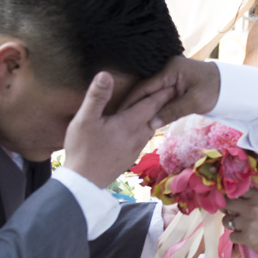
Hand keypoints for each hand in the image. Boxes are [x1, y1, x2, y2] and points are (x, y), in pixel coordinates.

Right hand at [65, 72, 175, 188]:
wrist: (84, 183)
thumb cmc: (82, 149)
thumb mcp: (84, 119)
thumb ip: (97, 96)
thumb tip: (105, 74)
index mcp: (129, 124)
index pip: (151, 103)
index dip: (162, 91)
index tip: (175, 81)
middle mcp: (137, 136)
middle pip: (154, 115)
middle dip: (163, 103)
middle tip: (173, 91)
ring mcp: (135, 148)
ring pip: (149, 128)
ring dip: (155, 116)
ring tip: (158, 107)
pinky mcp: (129, 157)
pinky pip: (142, 138)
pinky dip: (145, 128)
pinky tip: (139, 128)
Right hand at [123, 57, 220, 128]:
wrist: (231, 86)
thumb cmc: (216, 90)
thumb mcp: (195, 102)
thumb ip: (172, 111)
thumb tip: (151, 123)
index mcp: (170, 69)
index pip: (144, 87)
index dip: (131, 101)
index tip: (119, 114)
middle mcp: (167, 70)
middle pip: (145, 90)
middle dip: (134, 105)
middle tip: (119, 120)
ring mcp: (170, 76)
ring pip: (151, 94)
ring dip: (143, 107)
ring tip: (127, 122)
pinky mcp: (174, 84)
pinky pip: (159, 96)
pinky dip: (153, 107)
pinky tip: (144, 118)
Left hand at [222, 188, 257, 257]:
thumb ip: (252, 200)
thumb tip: (229, 201)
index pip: (235, 191)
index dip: (230, 197)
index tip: (232, 203)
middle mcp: (252, 207)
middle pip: (226, 204)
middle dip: (226, 210)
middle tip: (232, 216)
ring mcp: (249, 222)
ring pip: (226, 221)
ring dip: (231, 226)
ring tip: (243, 229)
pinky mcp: (247, 237)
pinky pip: (231, 236)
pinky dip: (237, 239)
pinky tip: (247, 238)